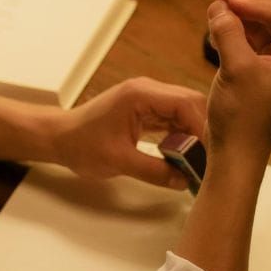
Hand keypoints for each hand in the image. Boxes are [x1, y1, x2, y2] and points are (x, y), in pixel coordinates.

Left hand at [53, 77, 206, 188]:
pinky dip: (182, 136)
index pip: (185, 104)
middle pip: (190, 104)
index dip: (202, 128)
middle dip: (203, 130)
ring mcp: (147, 99)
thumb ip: (154, 171)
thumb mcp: (119, 161)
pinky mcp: (146, 110)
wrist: (59, 138)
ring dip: (194, 134)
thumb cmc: (81, 144)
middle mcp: (147, 90)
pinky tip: (187, 155)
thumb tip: (184, 180)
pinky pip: (173, 120)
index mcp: (140, 94)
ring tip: (201, 159)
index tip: (210, 153)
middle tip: (210, 157)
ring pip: (184, 112)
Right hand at [204, 0, 270, 161]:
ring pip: (260, 29)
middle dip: (246, 8)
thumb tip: (219, 6)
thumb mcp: (235, 68)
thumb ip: (228, 31)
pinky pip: (250, 44)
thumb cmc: (243, 118)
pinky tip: (216, 34)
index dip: (256, 1)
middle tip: (219, 0)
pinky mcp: (262, 74)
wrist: (235, 154)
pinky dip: (234, 36)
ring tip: (214, 16)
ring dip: (237, 21)